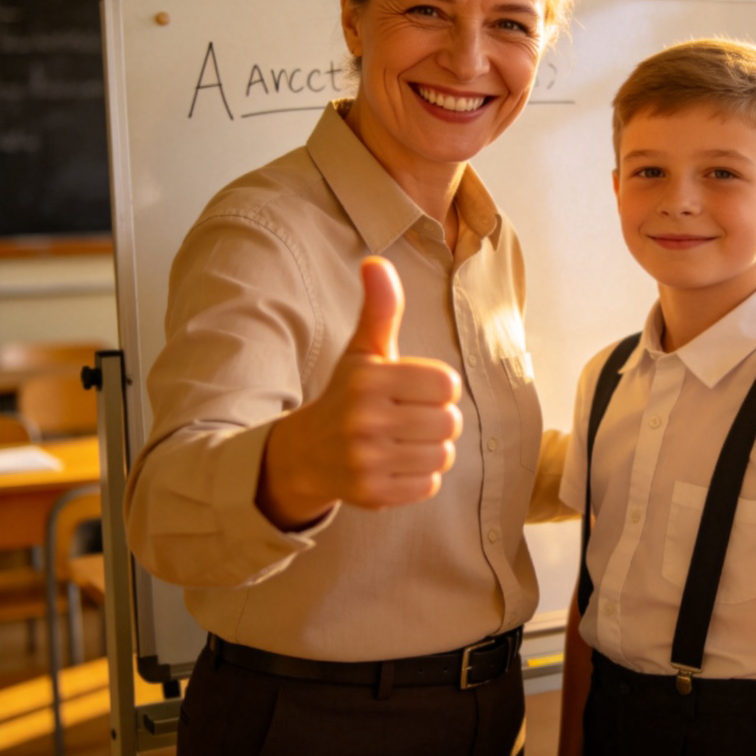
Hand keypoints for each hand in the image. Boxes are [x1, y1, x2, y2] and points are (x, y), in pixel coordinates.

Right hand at [258, 256, 462, 525]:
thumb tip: (376, 261)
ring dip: (433, 449)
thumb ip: (380, 308)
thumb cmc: (348, 394)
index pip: (447, 384)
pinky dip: (421, 477)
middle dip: (438, 419)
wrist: (305, 453)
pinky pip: (429, 486)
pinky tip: (398, 464)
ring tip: (406, 441)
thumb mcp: (363, 350)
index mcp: (368, 379)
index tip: (417, 390)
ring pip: (443, 455)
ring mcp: (366, 460)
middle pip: (449, 422)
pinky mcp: (371, 494)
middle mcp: (364, 419)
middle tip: (411, 418)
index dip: (439, 387)